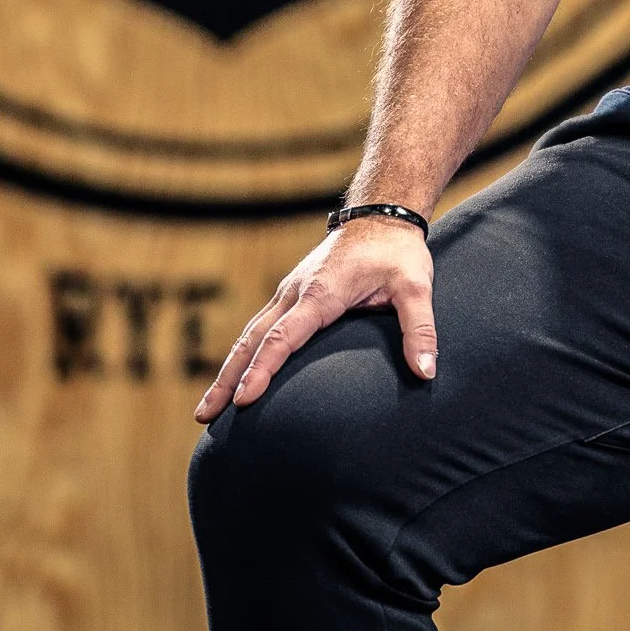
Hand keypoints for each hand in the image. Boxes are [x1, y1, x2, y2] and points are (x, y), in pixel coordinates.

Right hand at [194, 220, 436, 421]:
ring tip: (208, 409)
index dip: (263, 370)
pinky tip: (235, 375)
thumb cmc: (398, 252)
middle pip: (253, 340)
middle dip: (227, 379)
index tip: (244, 401)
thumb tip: (426, 373)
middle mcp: (296, 292)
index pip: (284, 337)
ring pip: (250, 333)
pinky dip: (243, 353)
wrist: (382, 213)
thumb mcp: (416, 287)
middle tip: (203, 417)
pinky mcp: (292, 293)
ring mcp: (290, 291)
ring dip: (228, 369)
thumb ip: (420, 330)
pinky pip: (260, 326)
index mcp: (321, 293)